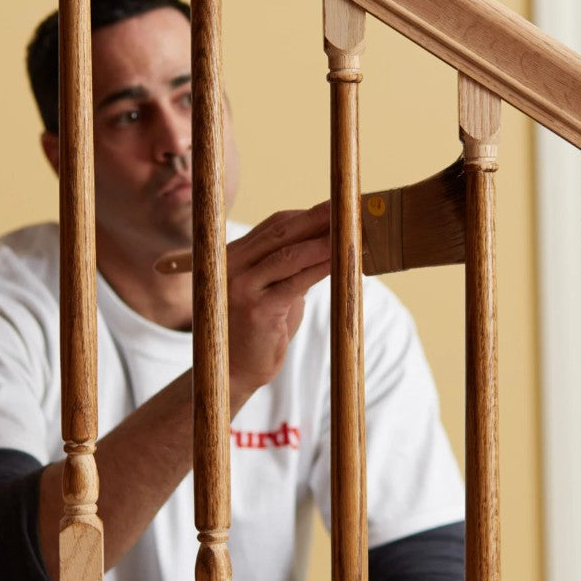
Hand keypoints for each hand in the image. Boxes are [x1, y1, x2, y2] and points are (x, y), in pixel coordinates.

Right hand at [224, 203, 331, 391]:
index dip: (307, 214)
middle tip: (347, 208)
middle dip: (318, 218)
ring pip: (289, 255)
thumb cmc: (259, 332)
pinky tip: (340, 261)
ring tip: (350, 232)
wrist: (235, 373)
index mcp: (233, 256)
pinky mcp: (257, 310)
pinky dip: (321, 268)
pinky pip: (296, 282)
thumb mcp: (273, 291)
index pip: (274, 226)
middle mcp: (230, 266)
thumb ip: (290, 268)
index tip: (336, 208)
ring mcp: (240, 287)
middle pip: (281, 233)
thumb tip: (328, 242)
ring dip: (324, 241)